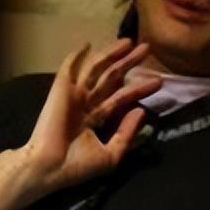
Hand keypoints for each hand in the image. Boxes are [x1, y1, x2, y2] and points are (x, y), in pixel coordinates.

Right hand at [0, 39, 159, 209]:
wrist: (50, 167)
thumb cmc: (77, 166)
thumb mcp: (111, 154)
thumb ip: (126, 132)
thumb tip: (142, 111)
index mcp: (96, 118)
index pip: (121, 98)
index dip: (139, 88)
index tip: (158, 81)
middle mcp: (86, 102)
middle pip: (111, 77)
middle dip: (129, 63)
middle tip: (146, 49)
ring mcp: (73, 94)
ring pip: (95, 68)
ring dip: (111, 54)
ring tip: (130, 42)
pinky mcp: (61, 89)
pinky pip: (69, 68)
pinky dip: (77, 56)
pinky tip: (87, 44)